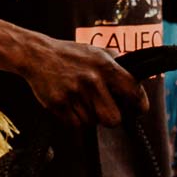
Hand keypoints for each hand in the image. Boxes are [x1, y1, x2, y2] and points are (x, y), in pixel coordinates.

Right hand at [17, 32, 146, 128]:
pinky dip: (74, 118)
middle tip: (103, 109)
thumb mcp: (95, 51)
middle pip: (113, 119)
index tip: (138, 109)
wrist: (36, 54)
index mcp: (105, 66)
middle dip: (110, 117)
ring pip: (92, 123)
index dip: (139, 105)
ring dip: (89, 116)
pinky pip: (75, 125)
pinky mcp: (58, 104)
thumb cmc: (69, 54)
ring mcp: (74, 93)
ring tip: (80, 100)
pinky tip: (69, 104)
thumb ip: (116, 64)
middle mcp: (92, 80)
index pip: (133, 92)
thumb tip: (136, 80)